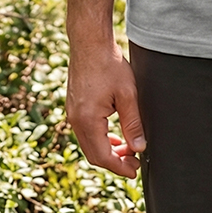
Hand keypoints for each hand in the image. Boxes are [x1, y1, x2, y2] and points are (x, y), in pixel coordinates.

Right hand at [66, 41, 146, 178]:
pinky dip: (100, 138)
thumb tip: (139, 147)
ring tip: (127, 149)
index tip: (135, 170)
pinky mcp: (74, 106)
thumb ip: (133, 123)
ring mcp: (72, 113)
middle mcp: (76, 120)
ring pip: (89, 144)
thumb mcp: (127, 94)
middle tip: (134, 162)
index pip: (103, 156)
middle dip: (114, 161)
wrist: (89, 42)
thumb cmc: (108, 64)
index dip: (120, 167)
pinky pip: (86, 131)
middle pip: (94, 154)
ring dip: (107, 150)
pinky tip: (114, 135)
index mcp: (87, 120)